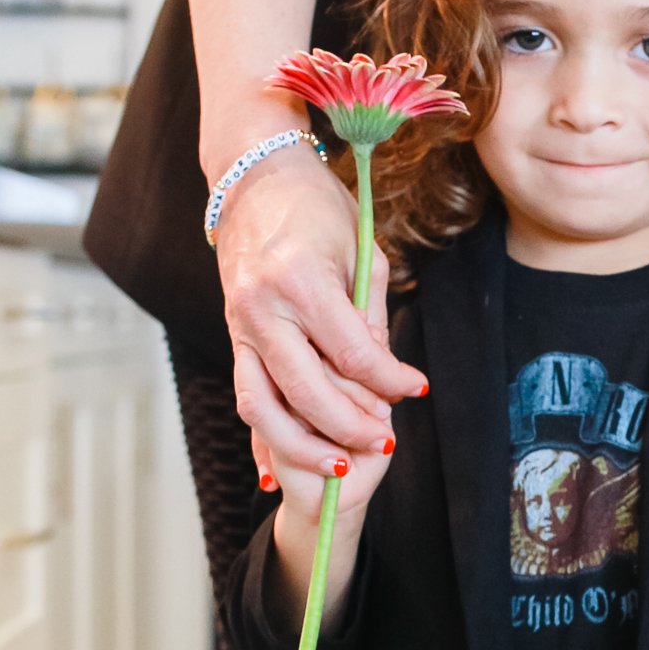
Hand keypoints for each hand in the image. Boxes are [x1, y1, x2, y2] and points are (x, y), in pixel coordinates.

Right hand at [218, 138, 425, 485]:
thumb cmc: (316, 208)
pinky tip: (277, 471)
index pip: (352, 354)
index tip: (417, 390)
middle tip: (386, 443)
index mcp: (300, 282)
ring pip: (262, 407)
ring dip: (301, 446)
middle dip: (350, 426)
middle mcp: (261, 310)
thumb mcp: (360, 253)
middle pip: (307, 391)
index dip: (389, 381)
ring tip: (339, 465)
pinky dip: (263, 438)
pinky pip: (246, 398)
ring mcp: (239, 326)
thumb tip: (383, 378)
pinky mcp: (232, 337)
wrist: (253, 178)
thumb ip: (369, 319)